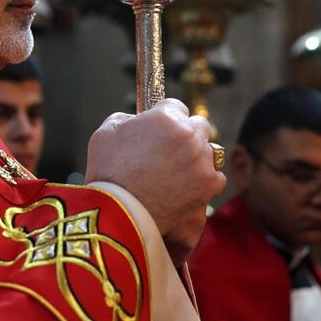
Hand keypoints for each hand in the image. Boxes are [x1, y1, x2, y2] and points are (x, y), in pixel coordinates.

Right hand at [84, 99, 225, 265]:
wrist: (120, 214)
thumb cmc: (109, 173)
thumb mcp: (105, 134)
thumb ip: (125, 119)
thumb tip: (134, 121)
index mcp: (167, 118)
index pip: (176, 106)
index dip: (165, 118)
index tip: (159, 130)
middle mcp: (190, 136)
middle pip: (199, 126)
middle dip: (186, 134)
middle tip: (169, 151)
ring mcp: (202, 162)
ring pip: (209, 152)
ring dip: (196, 159)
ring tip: (175, 174)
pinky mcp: (209, 186)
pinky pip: (215, 178)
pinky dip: (204, 183)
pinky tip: (186, 188)